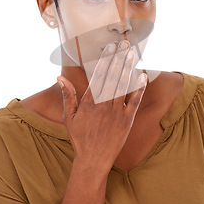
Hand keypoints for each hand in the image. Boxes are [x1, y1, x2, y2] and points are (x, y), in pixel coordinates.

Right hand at [56, 40, 147, 170]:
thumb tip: (60, 77)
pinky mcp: (127, 121)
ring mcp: (116, 112)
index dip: (105, 59)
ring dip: (127, 68)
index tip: (109, 47)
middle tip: (123, 43)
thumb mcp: (69, 117)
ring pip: (123, 85)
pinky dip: (139, 89)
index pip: (98, 75)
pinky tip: (143, 76)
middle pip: (111, 76)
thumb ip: (67, 96)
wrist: (93, 160)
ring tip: (131, 53)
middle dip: (117, 58)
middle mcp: (103, 105)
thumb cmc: (80, 138)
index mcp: (89, 102)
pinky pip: (135, 102)